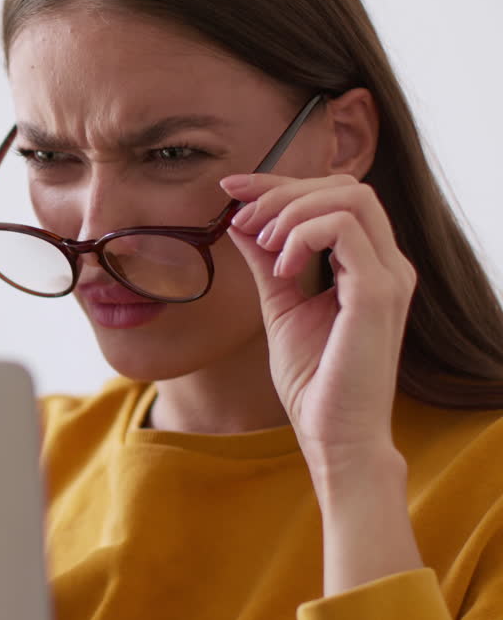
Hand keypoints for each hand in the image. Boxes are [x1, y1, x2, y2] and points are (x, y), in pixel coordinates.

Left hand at [221, 172, 416, 466]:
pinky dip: (303, 235)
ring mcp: (389, 276)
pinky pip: (344, 230)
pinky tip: (282, 269)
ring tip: (262, 243)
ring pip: (350, 196)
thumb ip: (266, 262)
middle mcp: (387, 263)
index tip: (231, 190)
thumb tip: (240, 222)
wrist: (335, 435)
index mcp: (368, 265)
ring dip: (293, 209)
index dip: (280, 184)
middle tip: (240, 217)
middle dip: (283, 189)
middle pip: (345, 185)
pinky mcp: (378, 293)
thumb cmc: (314, 380)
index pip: (335, 195)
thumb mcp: (280, 306)